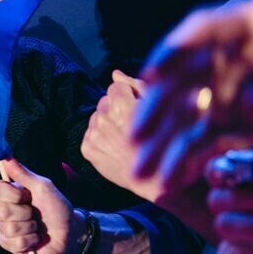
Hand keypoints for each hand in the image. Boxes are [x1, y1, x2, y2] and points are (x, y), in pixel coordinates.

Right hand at [0, 158, 78, 253]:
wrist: (70, 232)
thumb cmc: (58, 207)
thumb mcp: (43, 187)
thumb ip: (23, 173)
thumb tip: (6, 157)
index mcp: (10, 195)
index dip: (10, 195)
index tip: (26, 195)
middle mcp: (5, 211)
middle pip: (0, 211)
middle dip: (24, 213)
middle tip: (35, 213)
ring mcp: (6, 229)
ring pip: (7, 229)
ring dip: (29, 228)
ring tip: (38, 227)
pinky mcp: (11, 245)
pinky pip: (12, 244)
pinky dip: (29, 242)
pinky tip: (36, 239)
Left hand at [83, 70, 167, 200]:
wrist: (157, 180)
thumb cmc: (165, 142)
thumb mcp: (161, 108)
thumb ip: (136, 85)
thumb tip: (114, 73)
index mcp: (122, 106)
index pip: (114, 86)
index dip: (128, 95)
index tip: (138, 108)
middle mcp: (104, 119)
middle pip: (104, 101)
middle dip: (116, 107)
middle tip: (133, 125)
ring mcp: (94, 136)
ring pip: (96, 116)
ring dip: (108, 121)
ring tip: (125, 137)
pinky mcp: (87, 150)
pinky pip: (89, 133)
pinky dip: (100, 137)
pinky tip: (117, 146)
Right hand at [133, 0, 252, 189]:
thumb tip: (246, 107)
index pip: (213, 27)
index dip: (179, 47)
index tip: (154, 72)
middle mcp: (245, 52)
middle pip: (187, 73)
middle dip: (159, 107)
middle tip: (138, 139)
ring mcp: (241, 85)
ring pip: (188, 109)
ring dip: (163, 140)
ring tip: (145, 174)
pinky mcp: (245, 117)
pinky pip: (204, 137)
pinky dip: (184, 157)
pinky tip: (168, 180)